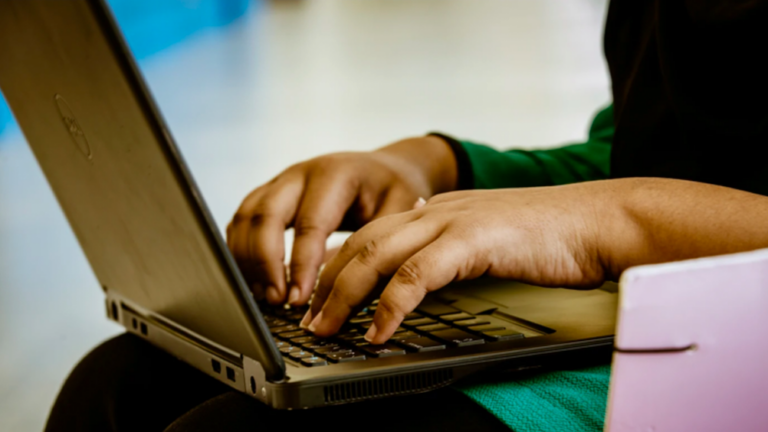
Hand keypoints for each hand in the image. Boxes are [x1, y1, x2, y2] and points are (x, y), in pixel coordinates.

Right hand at [226, 136, 457, 305]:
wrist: (383, 168)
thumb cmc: (393, 190)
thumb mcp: (401, 209)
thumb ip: (378, 242)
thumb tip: (353, 285)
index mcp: (335, 174)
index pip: (309, 224)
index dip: (300, 265)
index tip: (299, 300)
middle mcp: (300, 173)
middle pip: (264, 215)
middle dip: (264, 263)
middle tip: (276, 301)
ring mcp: (280, 182)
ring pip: (245, 217)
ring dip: (248, 260)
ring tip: (266, 297)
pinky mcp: (269, 194)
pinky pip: (242, 221)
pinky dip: (242, 253)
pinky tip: (257, 282)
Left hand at [305, 182, 617, 342]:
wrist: (600, 221)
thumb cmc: (550, 238)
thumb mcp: (487, 242)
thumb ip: (450, 254)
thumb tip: (418, 281)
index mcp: (436, 210)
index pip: (369, 234)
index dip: (336, 266)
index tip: (316, 297)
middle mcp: (436, 210)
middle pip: (361, 242)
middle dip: (327, 283)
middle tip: (307, 319)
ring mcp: (453, 220)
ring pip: (377, 255)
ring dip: (344, 295)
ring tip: (325, 329)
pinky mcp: (473, 238)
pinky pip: (417, 275)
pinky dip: (391, 306)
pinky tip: (378, 332)